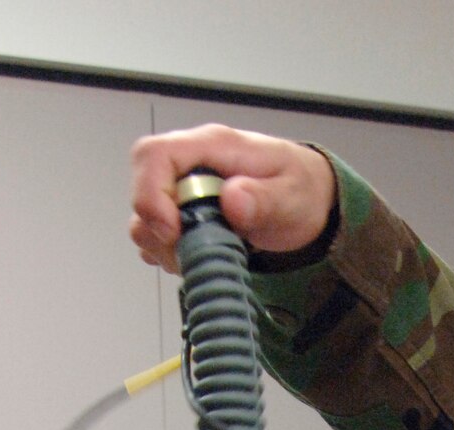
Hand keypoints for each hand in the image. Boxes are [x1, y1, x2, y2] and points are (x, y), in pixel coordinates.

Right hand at [129, 125, 337, 271]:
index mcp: (212, 147)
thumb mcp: (293, 194)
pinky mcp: (184, 219)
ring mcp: (184, 193)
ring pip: (145, 220)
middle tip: (194, 251)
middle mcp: (190, 165)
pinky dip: (172, 256)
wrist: (310, 202)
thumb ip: (263, 198)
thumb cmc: (300, 189)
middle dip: (159, 230)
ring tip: (207, 256)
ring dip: (166, 248)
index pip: (155, 155)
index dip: (150, 194)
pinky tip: (203, 258)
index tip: (172, 230)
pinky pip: (158, 238)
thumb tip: (232, 200)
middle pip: (143, 189)